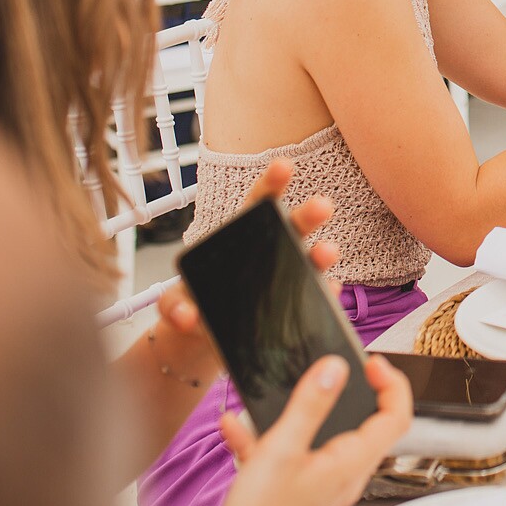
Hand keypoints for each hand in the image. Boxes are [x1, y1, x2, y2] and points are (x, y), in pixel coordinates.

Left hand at [143, 158, 339, 387]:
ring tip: (328, 251)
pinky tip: (332, 290)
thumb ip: (173, 306)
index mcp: (241, 239)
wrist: (207, 340)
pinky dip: (326, 294)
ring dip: (320, 256)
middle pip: (291, 228)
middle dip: (307, 215)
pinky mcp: (296, 306)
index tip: (283, 165)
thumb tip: (184, 316)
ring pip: (309, 262)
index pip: (256, 204)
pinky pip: (314, 297)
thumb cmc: (194, 306)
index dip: (270, 183)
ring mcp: (287, 279)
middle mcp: (271, 253)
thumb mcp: (175, 303)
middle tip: (322, 205)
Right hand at [207, 354, 413, 505]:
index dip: (392, 383)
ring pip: (324, 437)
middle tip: (334, 370)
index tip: (372, 363)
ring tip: (280, 396)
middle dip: (351, 392)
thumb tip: (336, 367)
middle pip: (366, 424)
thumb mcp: (282, 448)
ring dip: (301, 413)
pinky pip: (293, 454)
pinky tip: (237, 429)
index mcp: (351, 464)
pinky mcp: (300, 490)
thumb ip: (311, 405)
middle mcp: (345, 475)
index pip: (396, 418)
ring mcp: (324, 484)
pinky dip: (270, 438)